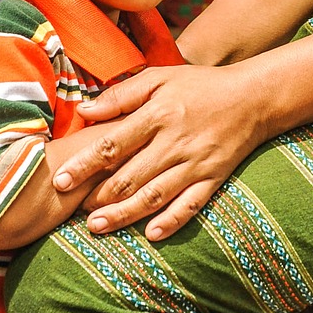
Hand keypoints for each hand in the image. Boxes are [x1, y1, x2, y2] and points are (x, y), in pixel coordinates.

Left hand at [52, 63, 266, 240]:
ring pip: (155, 195)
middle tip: (73, 211)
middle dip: (99, 197)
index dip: (84, 165)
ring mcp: (196, 162)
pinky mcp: (214, 178)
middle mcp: (175, 141)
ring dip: (124, 214)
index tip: (59, 181)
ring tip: (97, 227)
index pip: (113, 144)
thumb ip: (121, 94)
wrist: (253, 96)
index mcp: (159, 114)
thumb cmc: (199, 85)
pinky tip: (152, 235)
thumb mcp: (160, 77)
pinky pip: (191, 204)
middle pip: (131, 176)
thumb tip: (84, 111)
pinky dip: (171, 221)